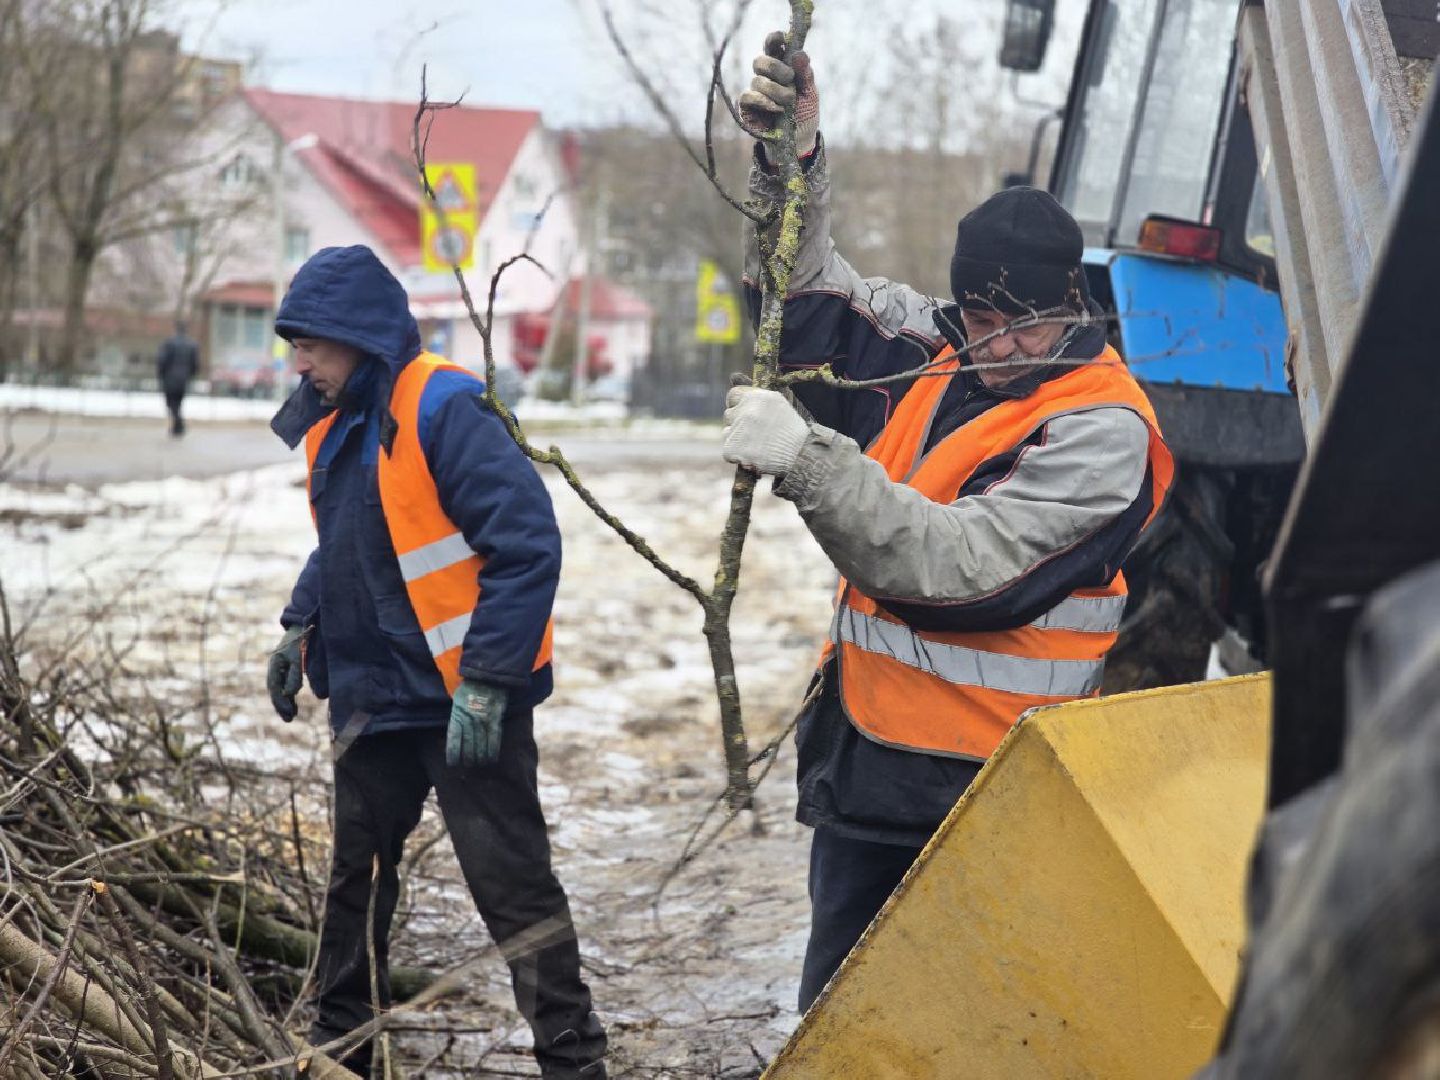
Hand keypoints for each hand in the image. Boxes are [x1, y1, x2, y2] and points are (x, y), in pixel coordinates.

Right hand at [267, 625, 308, 721]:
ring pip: (280, 689)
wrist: (304, 626)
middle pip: (275, 690)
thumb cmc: (301, 641)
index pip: (274, 686)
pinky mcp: (287, 669)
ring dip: (285, 703)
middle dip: (281, 705)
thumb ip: (294, 675)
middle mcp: (275, 667)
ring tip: (291, 717)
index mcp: (274, 663)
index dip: (280, 701)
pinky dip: (289, 696)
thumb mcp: (298, 657)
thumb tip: (290, 693)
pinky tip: (293, 707)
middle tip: (289, 719)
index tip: (289, 712)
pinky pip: (285, 686)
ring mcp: (280, 668)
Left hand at [447, 679, 507, 767]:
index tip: (453, 763)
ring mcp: (483, 721)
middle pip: (468, 745)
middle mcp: (469, 721)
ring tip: (480, 764)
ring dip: (480, 757)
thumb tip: (455, 728)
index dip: (453, 753)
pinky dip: (493, 749)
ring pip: (480, 744)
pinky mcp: (495, 719)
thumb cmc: (469, 687)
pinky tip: (492, 758)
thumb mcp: (456, 700)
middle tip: (468, 766)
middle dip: (468, 758)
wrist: (485, 677)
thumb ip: (456, 715)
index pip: (453, 740)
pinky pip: (494, 738)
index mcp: (457, 716)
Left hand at [722, 386, 810, 477]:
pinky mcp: (734, 449)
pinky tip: (754, 456)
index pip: (733, 395)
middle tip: (757, 434)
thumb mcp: (778, 404)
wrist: (802, 456)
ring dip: (738, 440)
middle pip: (729, 415)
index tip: (747, 414)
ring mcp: (739, 430)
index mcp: (757, 396)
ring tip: (758, 446)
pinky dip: (738, 456)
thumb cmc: (792, 430)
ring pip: (727, 433)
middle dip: (739, 423)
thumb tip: (732, 376)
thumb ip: (754, 391)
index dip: (739, 405)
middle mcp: (746, 411)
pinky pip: (728, 451)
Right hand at [737, 30, 818, 159]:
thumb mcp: (810, 94)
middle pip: (760, 60)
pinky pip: (748, 96)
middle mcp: (765, 77)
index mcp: (781, 66)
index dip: (774, 39)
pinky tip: (776, 109)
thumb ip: (806, 75)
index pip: (772, 46)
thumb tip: (799, 54)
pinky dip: (764, 101)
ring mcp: (755, 91)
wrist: (798, 141)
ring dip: (776, 91)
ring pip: (757, 81)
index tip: (782, 40)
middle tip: (789, 78)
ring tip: (788, 103)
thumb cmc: (804, 114)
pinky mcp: (747, 107)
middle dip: (775, 67)